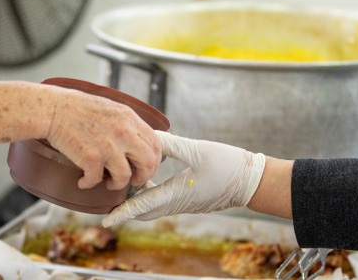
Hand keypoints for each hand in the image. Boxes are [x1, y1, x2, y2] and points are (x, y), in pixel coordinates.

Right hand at [46, 88, 160, 189]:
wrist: (53, 109)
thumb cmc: (77, 108)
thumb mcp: (110, 108)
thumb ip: (126, 124)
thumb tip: (137, 143)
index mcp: (129, 118)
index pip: (155, 144)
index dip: (154, 160)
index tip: (145, 167)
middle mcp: (123, 132)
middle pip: (148, 162)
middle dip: (142, 176)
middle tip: (133, 180)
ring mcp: (107, 146)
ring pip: (124, 177)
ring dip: (117, 184)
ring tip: (107, 182)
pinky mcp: (90, 158)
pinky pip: (96, 180)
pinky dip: (89, 184)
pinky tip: (83, 181)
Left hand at [102, 131, 265, 226]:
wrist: (253, 181)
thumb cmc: (228, 166)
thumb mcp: (197, 150)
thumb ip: (170, 145)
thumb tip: (148, 137)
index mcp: (176, 194)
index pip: (141, 206)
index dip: (121, 212)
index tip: (104, 220)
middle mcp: (177, 203)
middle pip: (143, 211)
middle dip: (124, 207)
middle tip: (108, 196)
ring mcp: (184, 203)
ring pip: (152, 207)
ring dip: (136, 200)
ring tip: (123, 184)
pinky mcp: (190, 199)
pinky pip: (163, 202)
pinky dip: (150, 195)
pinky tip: (147, 179)